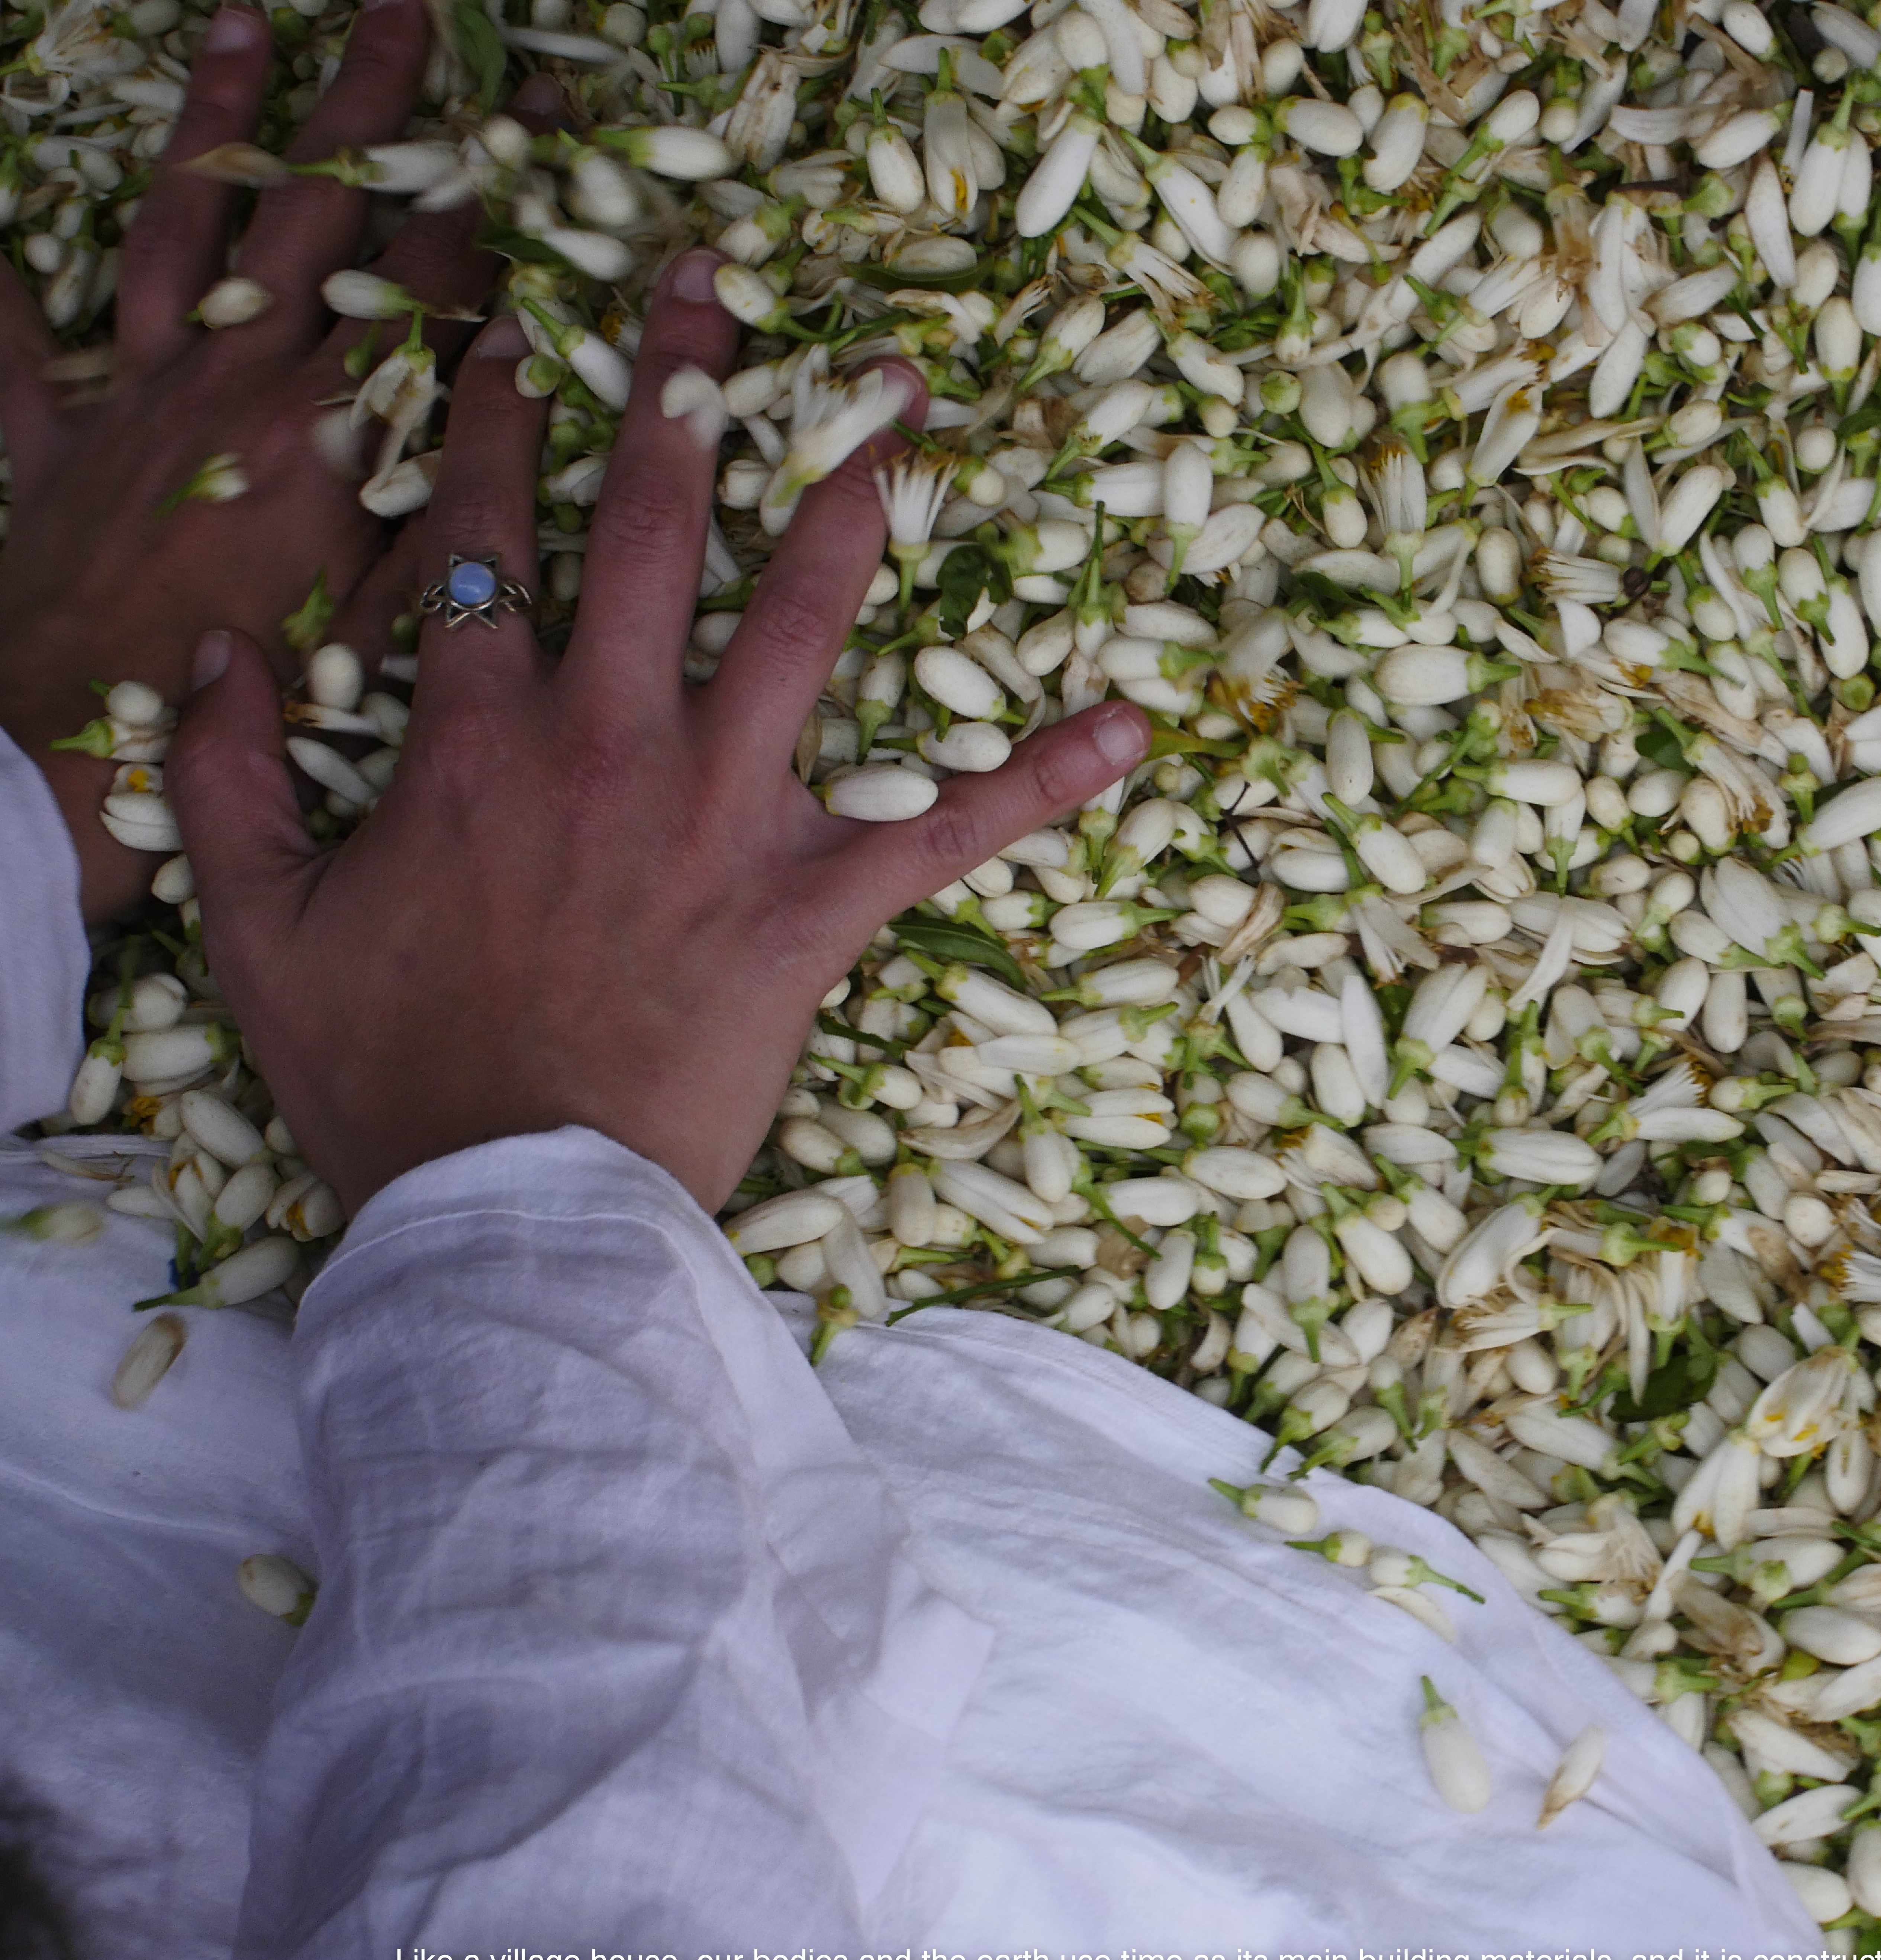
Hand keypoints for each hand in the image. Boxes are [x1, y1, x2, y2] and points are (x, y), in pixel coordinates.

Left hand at [0, 0, 515, 920]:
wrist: (75, 761)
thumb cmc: (251, 714)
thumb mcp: (387, 613)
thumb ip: (452, 498)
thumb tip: (515, 384)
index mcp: (328, 426)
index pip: (426, 279)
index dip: (488, 193)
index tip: (533, 118)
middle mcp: (233, 380)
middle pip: (313, 211)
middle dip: (369, 106)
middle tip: (404, 10)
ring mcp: (134, 396)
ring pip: (181, 223)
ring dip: (214, 117)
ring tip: (246, 22)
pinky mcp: (50, 440)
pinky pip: (15, 350)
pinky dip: (4, 284)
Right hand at [170, 252, 1149, 1215]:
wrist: (503, 1199)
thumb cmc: (387, 1073)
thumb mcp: (256, 925)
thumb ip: (220, 781)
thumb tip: (208, 661)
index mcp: (477, 738)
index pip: (478, 537)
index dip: (488, 424)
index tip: (509, 335)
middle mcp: (608, 742)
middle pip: (651, 529)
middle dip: (684, 395)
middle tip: (720, 296)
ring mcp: (723, 815)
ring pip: (802, 620)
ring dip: (854, 504)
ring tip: (902, 407)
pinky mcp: (815, 904)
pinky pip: (953, 831)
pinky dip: (1043, 779)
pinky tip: (1130, 728)